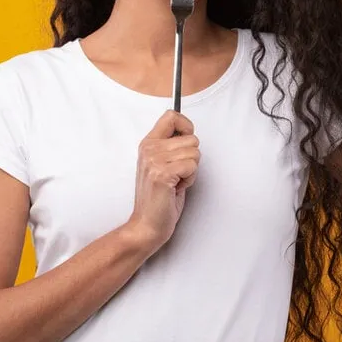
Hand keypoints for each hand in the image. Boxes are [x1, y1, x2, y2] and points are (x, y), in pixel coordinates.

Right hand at [125, 109, 199, 251]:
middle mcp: (149, 149)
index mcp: (148, 144)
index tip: (186, 142)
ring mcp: (154, 161)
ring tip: (176, 182)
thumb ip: (171, 147)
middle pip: (191, 138)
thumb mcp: (162, 165)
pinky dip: (190, 179)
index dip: (186, 127)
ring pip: (194, 153)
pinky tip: (176, 188)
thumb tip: (188, 132)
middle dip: (192, 158)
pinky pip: (192, 166)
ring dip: (191, 170)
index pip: (171, 116)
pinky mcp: (162, 174)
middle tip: (177, 174)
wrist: (147, 225)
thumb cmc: (159, 198)